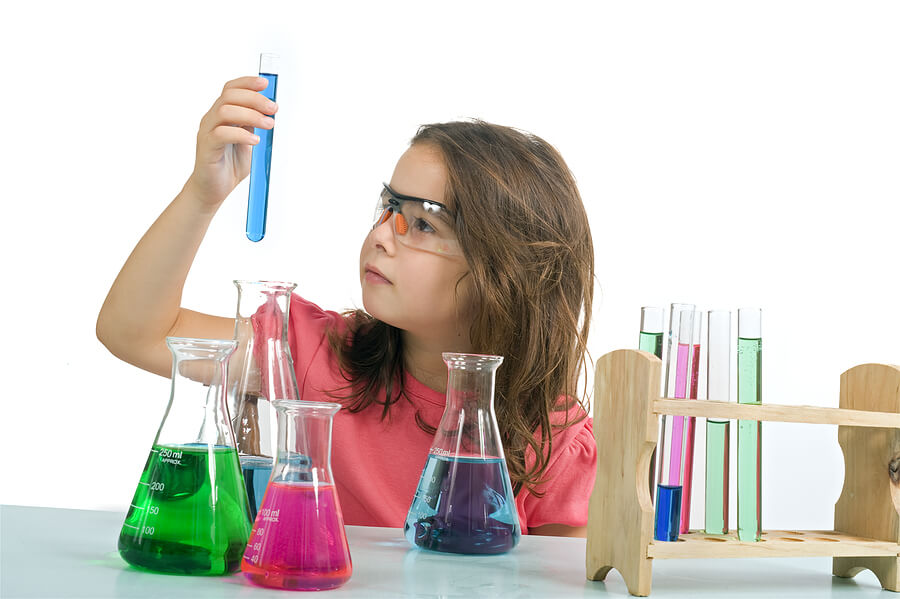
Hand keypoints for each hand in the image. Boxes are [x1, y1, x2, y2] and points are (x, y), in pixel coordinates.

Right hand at [185, 76, 277, 209]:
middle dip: (254, 99)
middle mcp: (212, 119)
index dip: (247, 83)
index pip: (230, 89)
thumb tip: (270, 111)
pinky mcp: (206, 147)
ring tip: (268, 125)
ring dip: (251, 115)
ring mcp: (207, 132)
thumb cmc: (230, 165)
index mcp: (222, 114)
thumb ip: (254, 126)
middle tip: (273, 109)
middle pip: (229, 96)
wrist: (213, 189)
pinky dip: (241, 134)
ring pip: (225, 111)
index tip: (265, 84)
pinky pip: (221, 134)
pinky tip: (255, 141)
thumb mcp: (248, 140)